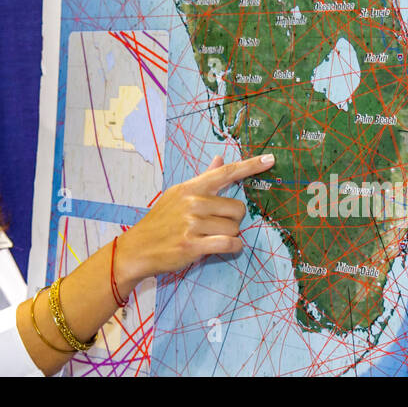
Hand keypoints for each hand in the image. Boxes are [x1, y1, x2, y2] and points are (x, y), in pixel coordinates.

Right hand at [113, 152, 273, 286]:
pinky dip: (233, 247)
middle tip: (216, 226)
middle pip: (237, 208)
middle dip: (233, 220)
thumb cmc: (161, 221)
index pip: (225, 172)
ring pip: (234, 228)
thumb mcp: (178, 195)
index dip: (250, 166)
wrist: (137, 247)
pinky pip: (229, 244)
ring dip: (230, 236)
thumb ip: (203, 179)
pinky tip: (225, 247)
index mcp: (191, 187)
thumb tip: (219, 159)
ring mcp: (192, 223)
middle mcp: (193, 202)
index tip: (270, 160)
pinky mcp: (193, 245)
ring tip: (211, 238)